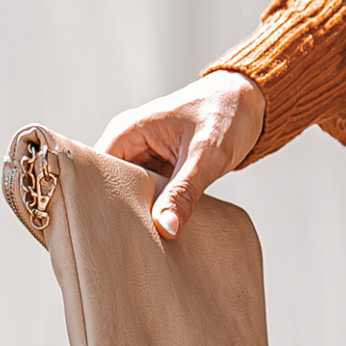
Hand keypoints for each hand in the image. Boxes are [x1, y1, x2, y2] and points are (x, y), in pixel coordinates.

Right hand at [97, 71, 264, 239]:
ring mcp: (144, 155)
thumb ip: (184, 193)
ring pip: (131, 193)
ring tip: (142, 242)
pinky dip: (155, 208)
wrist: (250, 100)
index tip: (104, 233)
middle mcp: (129, 143)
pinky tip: (160, 229)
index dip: (98, 202)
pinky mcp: (160, 166)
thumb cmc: (227, 113)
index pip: (95, 173)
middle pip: (110, 187)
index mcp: (127, 132)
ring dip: (139, 213)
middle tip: (125, 244)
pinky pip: (150, 193)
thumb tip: (165, 227)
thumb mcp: (205, 156)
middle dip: (119, 213)